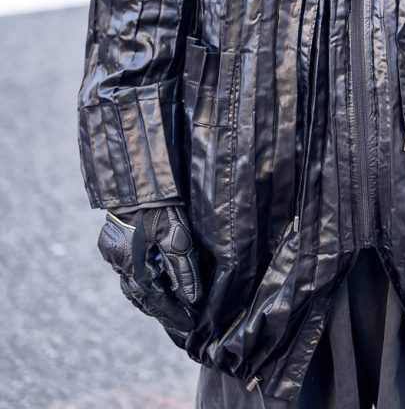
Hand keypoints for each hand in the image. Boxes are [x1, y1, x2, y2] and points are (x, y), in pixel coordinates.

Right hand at [98, 205, 200, 342]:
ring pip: (131, 282)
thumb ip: (183, 269)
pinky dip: (143, 277)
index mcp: (130, 262)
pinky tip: (156, 278)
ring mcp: (111, 250)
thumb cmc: (159, 205)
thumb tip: (192, 299)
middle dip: (160, 308)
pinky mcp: (111, 240)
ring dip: (150, 294)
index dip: (171, 314)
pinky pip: (127, 268)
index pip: (152, 299)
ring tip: (171, 304)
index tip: (188, 325)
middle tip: (181, 318)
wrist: (137, 178)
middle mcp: (116, 260)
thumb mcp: (176, 236)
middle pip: (138, 294)